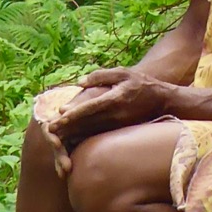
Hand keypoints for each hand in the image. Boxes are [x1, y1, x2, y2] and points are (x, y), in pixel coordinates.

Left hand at [48, 68, 172, 151]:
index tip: (58, 117)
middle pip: (87, 122)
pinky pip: (100, 134)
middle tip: (49, 130)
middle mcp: (116, 114)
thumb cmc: (141, 83)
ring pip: (92, 131)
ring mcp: (118, 124)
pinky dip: (85, 136)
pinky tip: (73, 139)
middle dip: (68, 127)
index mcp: (115, 98)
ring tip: (57, 137)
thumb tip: (79, 82)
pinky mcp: (120, 129)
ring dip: (74, 134)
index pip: (90, 107)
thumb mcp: (123, 72)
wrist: (162, 100)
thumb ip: (100, 76)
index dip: (73, 113)